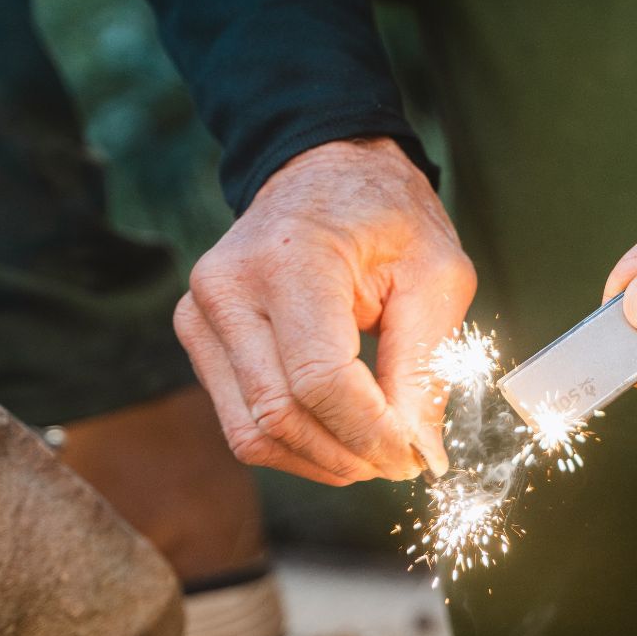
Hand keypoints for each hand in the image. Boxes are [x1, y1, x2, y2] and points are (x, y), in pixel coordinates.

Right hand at [174, 138, 475, 484]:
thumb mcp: (436, 279)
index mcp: (290, 260)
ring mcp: (201, 315)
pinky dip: (295, 445)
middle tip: (403, 462)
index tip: (416, 457)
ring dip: (321, 460)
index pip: (319, 380)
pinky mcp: (200, 338)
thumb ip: (425, 368)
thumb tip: (422, 453)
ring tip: (374, 452)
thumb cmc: (388, 217)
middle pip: (281, 416)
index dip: (371, 434)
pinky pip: (242, 421)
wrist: (325, 174)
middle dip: (350, 456)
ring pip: (253, 433)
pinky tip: (339, 436)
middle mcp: (228, 289)